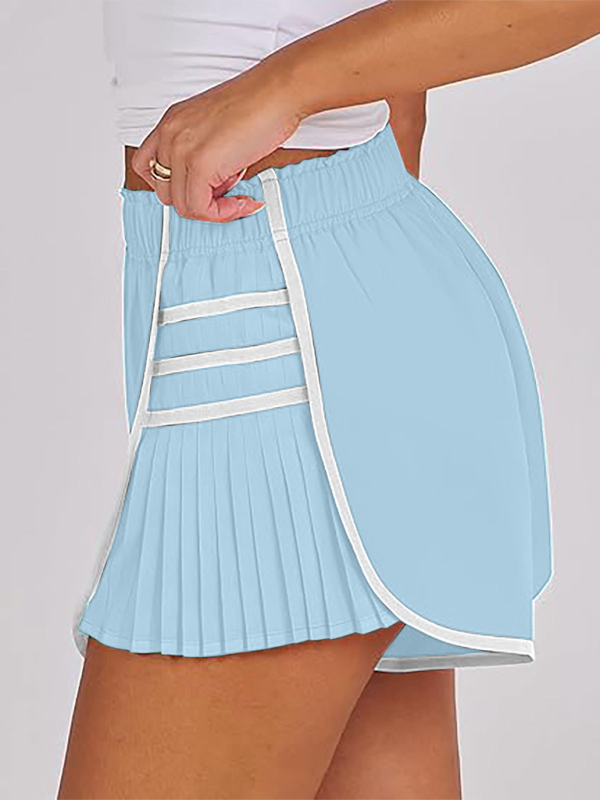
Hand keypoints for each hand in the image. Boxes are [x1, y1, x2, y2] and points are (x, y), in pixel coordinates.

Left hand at [131, 64, 301, 221]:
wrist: (278, 91)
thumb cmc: (258, 104)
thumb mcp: (216, 127)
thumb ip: (203, 153)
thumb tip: (210, 186)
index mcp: (172, 123)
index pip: (149, 167)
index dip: (176, 186)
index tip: (202, 189)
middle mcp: (170, 133)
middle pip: (165, 192)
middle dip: (197, 199)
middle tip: (226, 192)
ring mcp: (182, 148)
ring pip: (182, 205)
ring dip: (212, 210)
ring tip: (236, 196)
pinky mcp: (200, 164)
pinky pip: (201, 208)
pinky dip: (223, 213)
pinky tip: (242, 202)